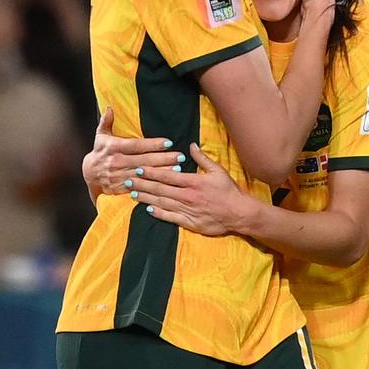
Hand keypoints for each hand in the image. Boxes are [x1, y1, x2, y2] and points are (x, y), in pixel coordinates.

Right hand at [82, 107, 182, 201]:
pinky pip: (140, 186)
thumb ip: (106, 122)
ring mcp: (119, 175)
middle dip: (163, 158)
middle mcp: (117, 161)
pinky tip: (165, 181)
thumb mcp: (100, 136)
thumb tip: (109, 108)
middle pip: (144, 160)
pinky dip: (153, 184)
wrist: (89, 174)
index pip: (136, 145)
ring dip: (161, 171)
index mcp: (114, 147)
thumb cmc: (100, 152)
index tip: (168, 142)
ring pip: (144, 174)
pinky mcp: (121, 187)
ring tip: (177, 168)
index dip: (152, 144)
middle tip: (180, 156)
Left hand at [128, 144, 249, 235]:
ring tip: (132, 194)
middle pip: (159, 189)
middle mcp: (187, 196)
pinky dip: (158, 213)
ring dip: (145, 198)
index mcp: (192, 182)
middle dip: (142, 185)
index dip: (150, 172)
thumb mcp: (217, 171)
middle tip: (127, 181)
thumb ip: (202, 158)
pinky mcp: (190, 223)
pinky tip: (147, 209)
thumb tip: (191, 145)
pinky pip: (170, 218)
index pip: (166, 176)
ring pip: (161, 203)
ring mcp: (187, 210)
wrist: (240, 214)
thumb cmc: (229, 191)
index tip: (138, 169)